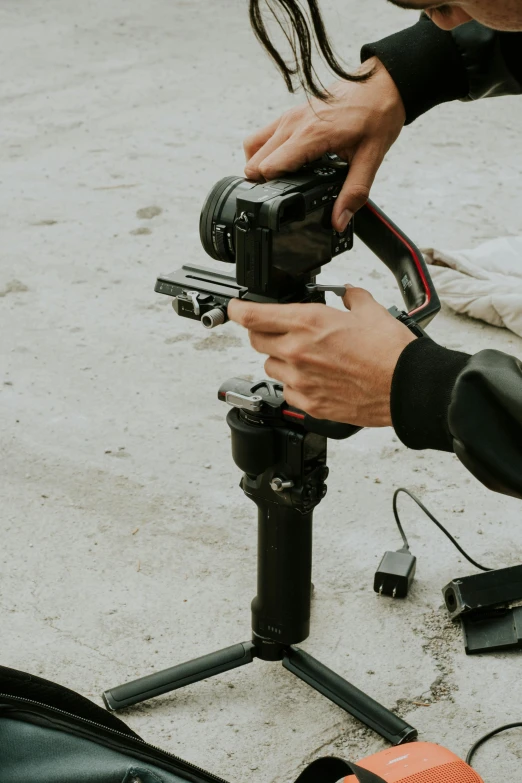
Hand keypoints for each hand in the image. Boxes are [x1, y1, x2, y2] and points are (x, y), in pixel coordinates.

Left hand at [227, 287, 414, 426]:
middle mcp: (297, 352)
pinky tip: (314, 379)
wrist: (406, 386)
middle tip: (281, 331)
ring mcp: (301, 381)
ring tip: (305, 357)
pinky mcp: (309, 404)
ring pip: (270, 367)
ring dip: (280, 360)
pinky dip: (294, 385)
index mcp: (308, 323)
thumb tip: (345, 294)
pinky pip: (287, 392)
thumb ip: (349, 297)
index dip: (239, 310)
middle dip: (264, 332)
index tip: (237, 308)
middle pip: (256, 340)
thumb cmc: (391, 352)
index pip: (253, 315)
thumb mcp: (370, 310)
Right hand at [243, 58, 405, 232]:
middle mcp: (294, 124)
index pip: (269, 166)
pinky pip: (264, 134)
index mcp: (311, 135)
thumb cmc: (378, 114)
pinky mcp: (291, 113)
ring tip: (279, 180)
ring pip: (254, 145)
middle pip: (255, 160)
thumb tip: (339, 220)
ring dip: (259, 165)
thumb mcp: (371, 158)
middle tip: (283, 193)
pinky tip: (285, 162)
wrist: (383, 85)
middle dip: (263, 181)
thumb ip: (353, 192)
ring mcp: (290, 116)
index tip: (284, 199)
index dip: (272, 188)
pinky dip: (265, 151)